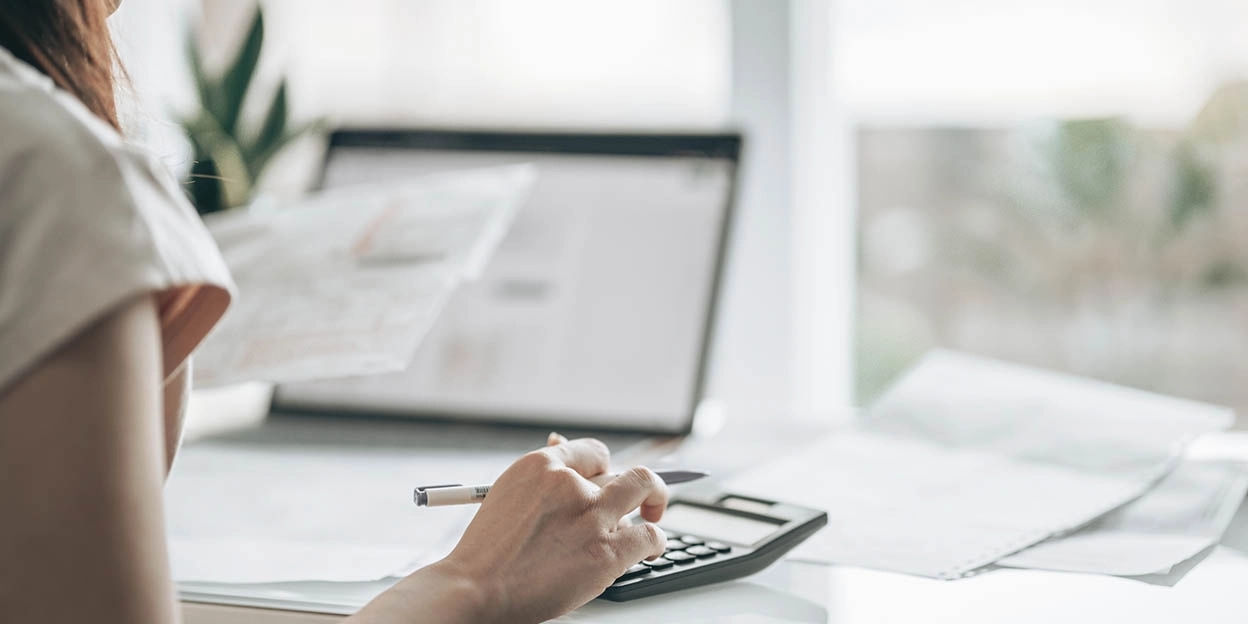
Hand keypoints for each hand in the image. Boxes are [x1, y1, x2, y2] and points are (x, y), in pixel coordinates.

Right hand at [446, 433, 668, 621]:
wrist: (476, 588)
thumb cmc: (487, 550)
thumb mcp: (507, 495)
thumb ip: (542, 476)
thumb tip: (560, 443)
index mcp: (541, 465)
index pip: (594, 452)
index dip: (605, 469)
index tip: (609, 481)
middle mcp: (571, 484)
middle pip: (623, 469)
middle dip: (636, 484)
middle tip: (642, 498)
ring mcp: (592, 516)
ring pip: (643, 491)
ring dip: (649, 507)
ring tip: (646, 520)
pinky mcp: (606, 551)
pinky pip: (650, 535)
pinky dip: (656, 541)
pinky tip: (651, 549)